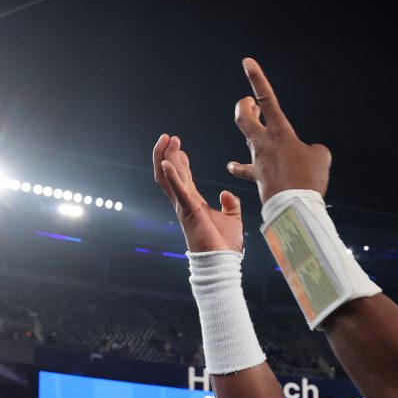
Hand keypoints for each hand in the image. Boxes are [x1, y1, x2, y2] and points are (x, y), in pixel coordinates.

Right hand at [153, 133, 243, 252]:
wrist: (223, 261)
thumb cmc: (225, 244)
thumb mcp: (233, 218)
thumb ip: (231, 204)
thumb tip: (227, 193)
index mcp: (193, 203)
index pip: (182, 177)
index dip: (179, 161)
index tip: (179, 146)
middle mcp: (184, 202)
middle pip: (169, 173)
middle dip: (167, 153)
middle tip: (169, 137)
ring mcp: (184, 206)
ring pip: (167, 177)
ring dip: (164, 158)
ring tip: (166, 140)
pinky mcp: (189, 211)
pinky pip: (177, 191)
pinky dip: (172, 176)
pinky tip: (167, 162)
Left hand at [228, 57, 331, 201]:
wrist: (295, 206)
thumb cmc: (309, 179)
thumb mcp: (321, 157)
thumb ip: (313, 149)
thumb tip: (307, 152)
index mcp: (281, 132)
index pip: (267, 99)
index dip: (257, 79)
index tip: (247, 63)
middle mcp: (264, 143)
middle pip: (244, 118)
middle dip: (245, 106)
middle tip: (248, 102)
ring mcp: (258, 160)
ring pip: (247, 138)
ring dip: (250, 128)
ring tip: (252, 123)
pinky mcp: (257, 177)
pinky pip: (244, 169)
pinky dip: (240, 167)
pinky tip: (233, 166)